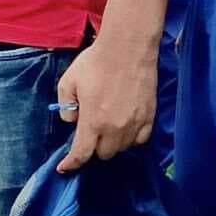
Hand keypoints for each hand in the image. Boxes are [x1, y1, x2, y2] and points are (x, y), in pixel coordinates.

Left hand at [55, 35, 155, 171]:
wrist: (127, 48)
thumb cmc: (95, 63)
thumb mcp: (68, 82)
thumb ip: (66, 107)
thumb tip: (72, 122)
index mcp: (93, 121)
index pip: (82, 154)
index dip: (72, 164)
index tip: (65, 168)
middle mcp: (116, 128)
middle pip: (103, 154)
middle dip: (93, 147)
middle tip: (89, 129)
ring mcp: (136, 124)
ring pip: (122, 148)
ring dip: (112, 142)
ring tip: (106, 124)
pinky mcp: (150, 117)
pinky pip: (140, 140)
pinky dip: (130, 138)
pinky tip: (124, 126)